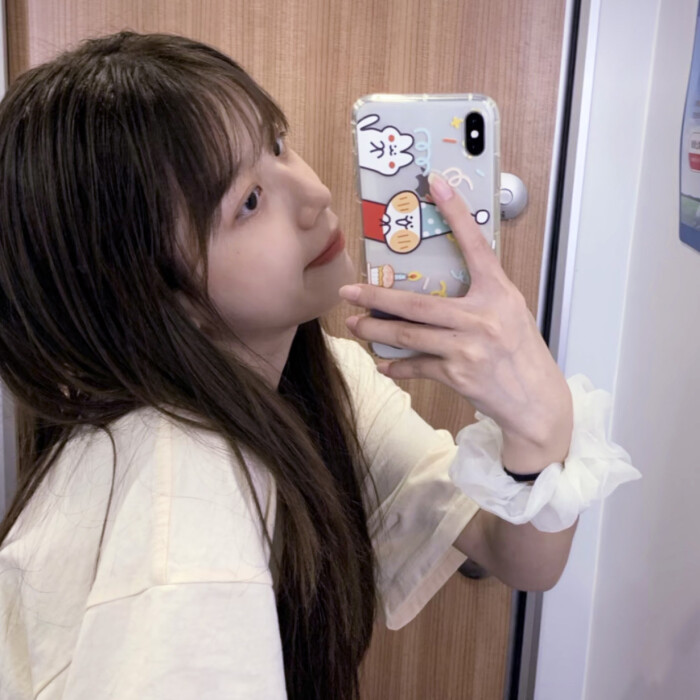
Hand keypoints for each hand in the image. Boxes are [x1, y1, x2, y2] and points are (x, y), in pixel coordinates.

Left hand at [339, 172, 572, 471]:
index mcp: (498, 294)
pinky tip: (381, 364)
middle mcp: (482, 317)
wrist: (537, 401)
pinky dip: (397, 367)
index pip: (476, 247)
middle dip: (377, 297)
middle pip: (417, 304)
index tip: (436, 185)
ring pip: (409, 336)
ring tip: (355, 324)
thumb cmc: (523, 353)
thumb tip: (439, 289)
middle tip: (348, 291)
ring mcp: (468, 348)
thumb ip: (480, 297)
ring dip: (376, 330)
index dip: (456, 214)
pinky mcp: (458, 374)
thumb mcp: (510, 313)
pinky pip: (418, 367)